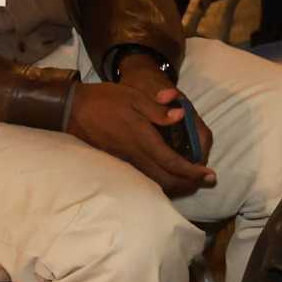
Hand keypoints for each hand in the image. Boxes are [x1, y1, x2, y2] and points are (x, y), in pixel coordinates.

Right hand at [66, 60, 210, 195]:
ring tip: (190, 180)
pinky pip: (143, 177)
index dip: (192, 172)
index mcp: (142, 138)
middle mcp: (134, 155)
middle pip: (165, 179)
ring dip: (175, 184)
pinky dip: (160, 180)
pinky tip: (167, 174)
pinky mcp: (117, 162)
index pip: (171, 162)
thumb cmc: (105, 100)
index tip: (208, 176)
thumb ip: (158, 109)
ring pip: (154, 181)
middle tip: (205, 180)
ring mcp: (124, 161)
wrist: (73, 109)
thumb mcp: (134, 97)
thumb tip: (180, 115)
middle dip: (188, 183)